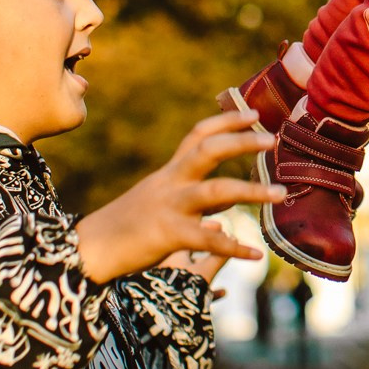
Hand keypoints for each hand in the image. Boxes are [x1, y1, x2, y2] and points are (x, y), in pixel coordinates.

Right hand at [76, 111, 280, 284]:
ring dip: (251, 192)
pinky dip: (234, 247)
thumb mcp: (158, 207)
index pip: (198, 135)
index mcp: (169, 174)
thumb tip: (221, 223)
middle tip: (273, 139)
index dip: (226, 121)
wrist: (88, 250)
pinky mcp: (167, 235)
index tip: (254, 112)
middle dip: (241, 142)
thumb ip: (191, 209)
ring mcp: (169, 207)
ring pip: (215, 191)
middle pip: (208, 151)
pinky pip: (207, 240)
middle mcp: (170, 183)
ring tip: (280, 193)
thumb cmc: (125, 229)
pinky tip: (254, 255)